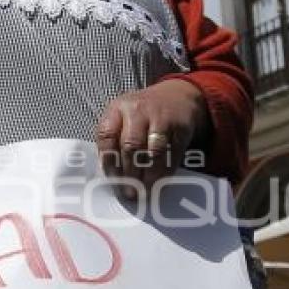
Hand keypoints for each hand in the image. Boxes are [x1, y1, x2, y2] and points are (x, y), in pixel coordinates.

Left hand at [96, 78, 209, 194]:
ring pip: (153, 152)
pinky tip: (160, 182)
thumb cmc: (143, 113)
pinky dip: (166, 171)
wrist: (178, 95)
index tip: (112, 180)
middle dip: (129, 174)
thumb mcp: (123, 116)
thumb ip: (114, 140)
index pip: (107, 136)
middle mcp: (138, 110)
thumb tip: (111, 175)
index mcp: (118, 108)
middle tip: (129, 193)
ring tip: (145, 191)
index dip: (108, 161)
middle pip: (130, 146)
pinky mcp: (181, 127)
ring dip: (148, 175)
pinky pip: (173, 154)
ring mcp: (161, 118)